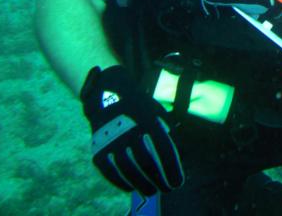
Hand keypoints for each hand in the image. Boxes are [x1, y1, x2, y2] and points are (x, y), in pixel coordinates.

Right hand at [80, 65, 184, 195]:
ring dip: (142, 184)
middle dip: (159, 179)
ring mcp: (112, 139)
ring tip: (151, 191)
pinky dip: (120, 181)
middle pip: (147, 162)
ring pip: (128, 169)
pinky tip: (130, 187)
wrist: (108, 90)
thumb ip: (169, 132)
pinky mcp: (98, 146)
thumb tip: (182, 155)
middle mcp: (129, 129)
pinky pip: (109, 170)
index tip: (178, 182)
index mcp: (147, 119)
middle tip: (167, 189)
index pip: (164, 148)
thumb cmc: (139, 105)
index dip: (172, 168)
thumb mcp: (157, 111)